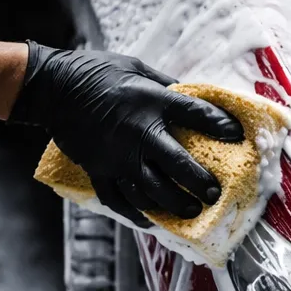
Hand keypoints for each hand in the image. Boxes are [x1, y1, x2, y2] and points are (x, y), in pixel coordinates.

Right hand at [9, 42, 242, 226]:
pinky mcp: (99, 171)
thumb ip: (168, 87)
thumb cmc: (100, 73)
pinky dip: (137, 214)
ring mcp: (118, 156)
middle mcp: (138, 133)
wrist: (54, 88)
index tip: (237, 136)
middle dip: (200, 183)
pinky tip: (152, 221)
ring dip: (175, 204)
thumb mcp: (138, 69)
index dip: (220, 126)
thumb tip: (196, 99)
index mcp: (151, 102)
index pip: (195, 114)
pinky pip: (120, 200)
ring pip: (152, 191)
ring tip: (191, 211)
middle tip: (214, 193)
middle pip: (178, 165)